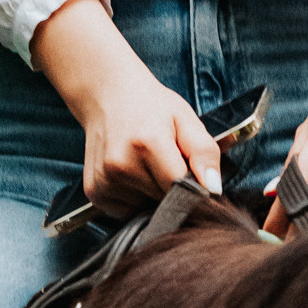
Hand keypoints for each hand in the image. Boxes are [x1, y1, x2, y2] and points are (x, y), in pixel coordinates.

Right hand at [32, 0, 222, 212]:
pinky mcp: (94, 191)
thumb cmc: (150, 107)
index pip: (182, 189)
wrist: (106, 95)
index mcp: (147, 143)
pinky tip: (132, 174)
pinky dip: (135, 199)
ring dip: (153, 195)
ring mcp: (105, 180)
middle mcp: (121, 165)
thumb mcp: (185, 119)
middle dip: (173, 189)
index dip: (194, 187)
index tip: (194, 176)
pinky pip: (127, 211)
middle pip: (165, 201)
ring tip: (147, 165)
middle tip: (167, 162)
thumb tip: (213, 188)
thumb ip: (204, 152)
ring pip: (146, 209)